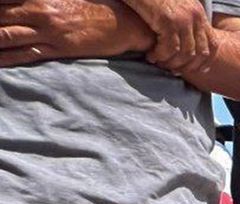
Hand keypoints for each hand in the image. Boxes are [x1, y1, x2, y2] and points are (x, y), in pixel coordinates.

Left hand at [0, 0, 153, 66]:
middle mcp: (38, 11)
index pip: (3, 2)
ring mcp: (47, 32)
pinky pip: (24, 55)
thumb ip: (39, 0)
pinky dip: (4, 59)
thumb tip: (24, 4)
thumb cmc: (95, 5)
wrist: (125, 23)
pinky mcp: (57, 49)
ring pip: (5, 36)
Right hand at [125, 0, 214, 74]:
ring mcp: (182, 19)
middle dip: (188, 66)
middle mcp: (195, 16)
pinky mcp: (167, 20)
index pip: (212, 44)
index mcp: (199, 14)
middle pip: (200, 52)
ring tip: (159, 63)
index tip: (198, 70)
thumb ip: (185, 20)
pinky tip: (151, 55)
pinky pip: (170, 48)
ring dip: (172, 63)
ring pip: (185, 53)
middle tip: (173, 70)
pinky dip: (160, 56)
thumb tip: (189, 41)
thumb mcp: (176, 6)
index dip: (207, 60)